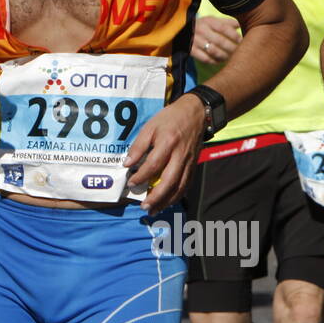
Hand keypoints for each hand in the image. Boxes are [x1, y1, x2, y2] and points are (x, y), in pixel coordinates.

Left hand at [122, 93, 205, 211]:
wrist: (195, 113)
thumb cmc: (169, 119)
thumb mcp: (150, 127)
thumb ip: (139, 146)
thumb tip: (128, 164)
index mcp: (168, 143)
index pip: (153, 165)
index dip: (141, 176)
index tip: (130, 183)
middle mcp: (180, 155)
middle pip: (169, 181)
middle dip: (156, 197)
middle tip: (144, 206)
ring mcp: (188, 162)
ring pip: (179, 187)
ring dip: (167, 201)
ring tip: (154, 209)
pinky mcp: (193, 166)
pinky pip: (186, 184)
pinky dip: (177, 196)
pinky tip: (168, 202)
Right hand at [191, 16, 240, 65]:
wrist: (181, 30)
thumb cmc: (203, 25)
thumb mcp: (212, 20)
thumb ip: (226, 22)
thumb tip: (240, 25)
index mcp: (208, 21)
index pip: (224, 28)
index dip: (234, 35)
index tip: (241, 41)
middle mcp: (201, 30)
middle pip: (220, 41)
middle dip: (232, 48)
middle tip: (239, 52)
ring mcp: (195, 41)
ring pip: (213, 51)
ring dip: (224, 56)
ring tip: (231, 58)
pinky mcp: (190, 50)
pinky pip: (205, 59)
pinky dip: (214, 61)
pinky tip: (220, 61)